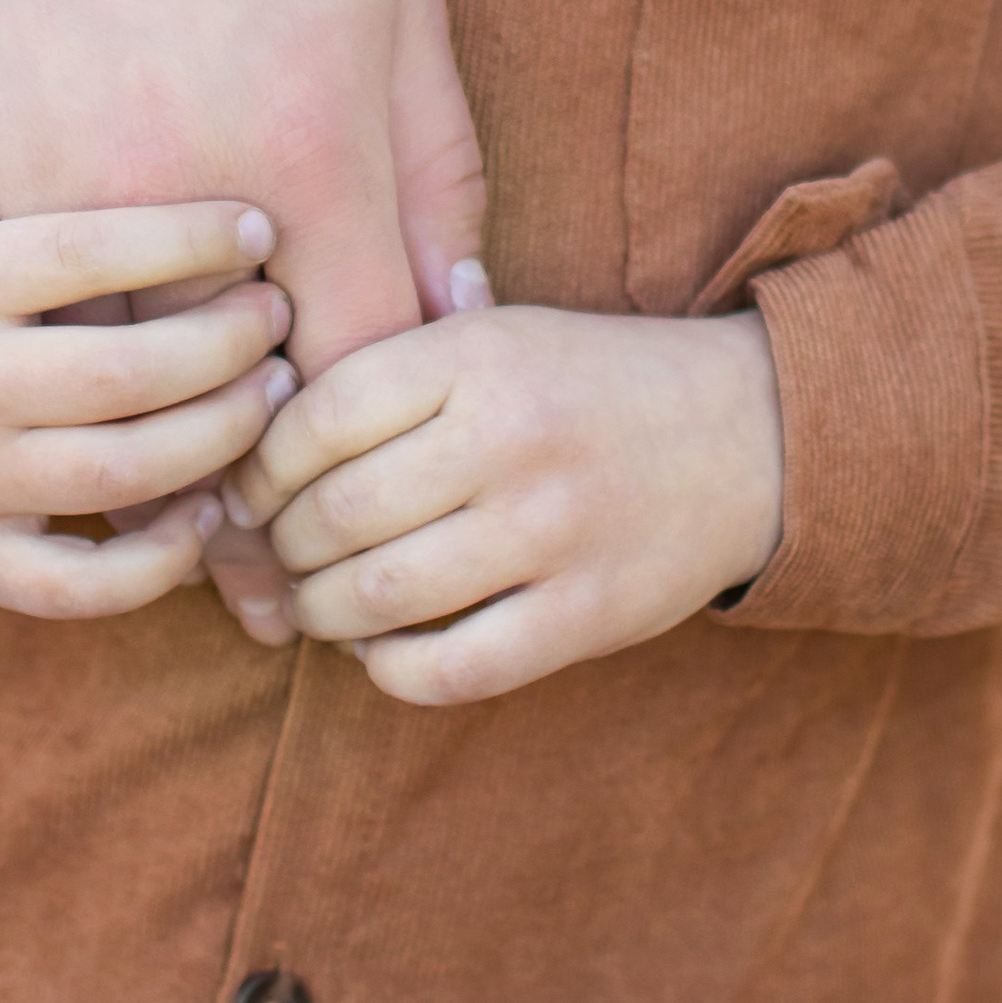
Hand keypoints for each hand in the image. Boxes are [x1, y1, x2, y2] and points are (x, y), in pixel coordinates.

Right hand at [0, 0, 486, 377]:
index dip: (374, 388)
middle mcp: (176, 195)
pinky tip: (61, 158)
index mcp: (309, 152)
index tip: (363, 356)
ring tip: (161, 244)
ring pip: (104, 351)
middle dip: (263, 369)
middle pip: (230, 381)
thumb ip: (434, 160)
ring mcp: (45, 190)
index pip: (364, 370)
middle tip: (262, 309)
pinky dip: (42, 251)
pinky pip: (6, 276)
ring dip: (143, 327)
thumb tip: (451, 302)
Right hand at [0, 194, 294, 615]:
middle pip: (125, 371)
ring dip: (222, 437)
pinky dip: (160, 562)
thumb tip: (175, 127)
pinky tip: (207, 513)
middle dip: (229, 342)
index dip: (188, 240)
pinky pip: (81, 586)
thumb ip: (27, 190)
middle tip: (280, 316)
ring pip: (121, 474)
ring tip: (271, 394)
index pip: (86, 251)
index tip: (258, 228)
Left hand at [226, 299, 785, 704]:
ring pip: (376, 597)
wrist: (749, 433)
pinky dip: (389, 670)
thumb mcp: (496, 332)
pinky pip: (448, 670)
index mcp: (476, 354)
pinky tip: (379, 648)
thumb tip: (252, 422)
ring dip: (319, 612)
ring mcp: (551, 532)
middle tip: (274, 554)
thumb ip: (388, 368)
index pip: (316, 415)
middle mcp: (510, 438)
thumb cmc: (585, 384)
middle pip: (335, 513)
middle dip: (280, 547)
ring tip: (315, 601)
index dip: (260, 465)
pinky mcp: (586, 616)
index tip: (251, 487)